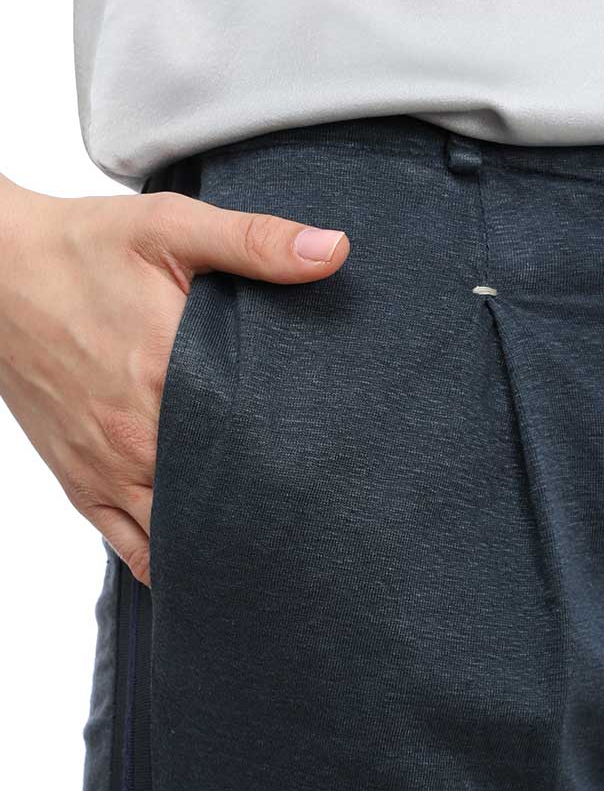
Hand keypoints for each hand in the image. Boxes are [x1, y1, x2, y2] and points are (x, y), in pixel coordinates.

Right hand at [0, 172, 349, 584]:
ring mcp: (107, 469)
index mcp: (168, 376)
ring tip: (271, 546)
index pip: (256, 446)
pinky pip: (132, 548)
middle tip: (318, 520)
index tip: (335, 471)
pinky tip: (208, 560)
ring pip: (180, 540)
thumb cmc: (81, 247)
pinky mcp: (81, 484)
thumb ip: (254, 242)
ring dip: (223, 543)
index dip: (299, 465)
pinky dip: (171, 562)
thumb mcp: (169, 228)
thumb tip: (334, 250)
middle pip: (224, 501)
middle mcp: (138, 437)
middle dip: (269, 513)